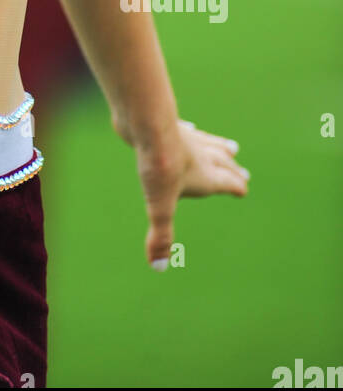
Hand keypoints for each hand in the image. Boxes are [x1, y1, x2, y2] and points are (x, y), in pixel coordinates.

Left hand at [135, 118, 248, 269]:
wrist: (147, 125)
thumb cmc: (159, 167)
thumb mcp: (159, 207)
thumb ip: (161, 237)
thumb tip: (159, 267)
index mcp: (207, 176)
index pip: (228, 183)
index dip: (236, 188)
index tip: (243, 190)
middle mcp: (201, 155)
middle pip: (223, 162)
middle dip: (233, 170)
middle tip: (244, 174)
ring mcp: (186, 136)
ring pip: (209, 142)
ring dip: (220, 147)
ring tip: (231, 147)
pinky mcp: (168, 123)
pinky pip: (185, 128)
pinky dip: (191, 130)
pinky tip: (188, 126)